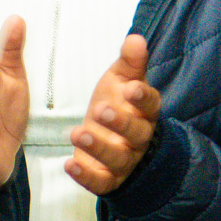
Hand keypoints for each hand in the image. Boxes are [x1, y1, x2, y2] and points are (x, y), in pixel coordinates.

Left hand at [65, 34, 161, 194]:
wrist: (111, 139)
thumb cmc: (118, 104)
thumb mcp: (121, 80)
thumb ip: (129, 62)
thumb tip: (136, 38)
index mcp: (145, 112)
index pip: (150, 105)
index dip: (142, 97)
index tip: (130, 88)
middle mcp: (139, 139)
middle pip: (137, 134)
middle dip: (120, 123)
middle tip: (100, 110)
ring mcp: (124, 161)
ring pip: (117, 158)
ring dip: (98, 147)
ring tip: (78, 133)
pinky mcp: (107, 178)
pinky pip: (100, 182)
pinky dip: (85, 175)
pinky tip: (69, 164)